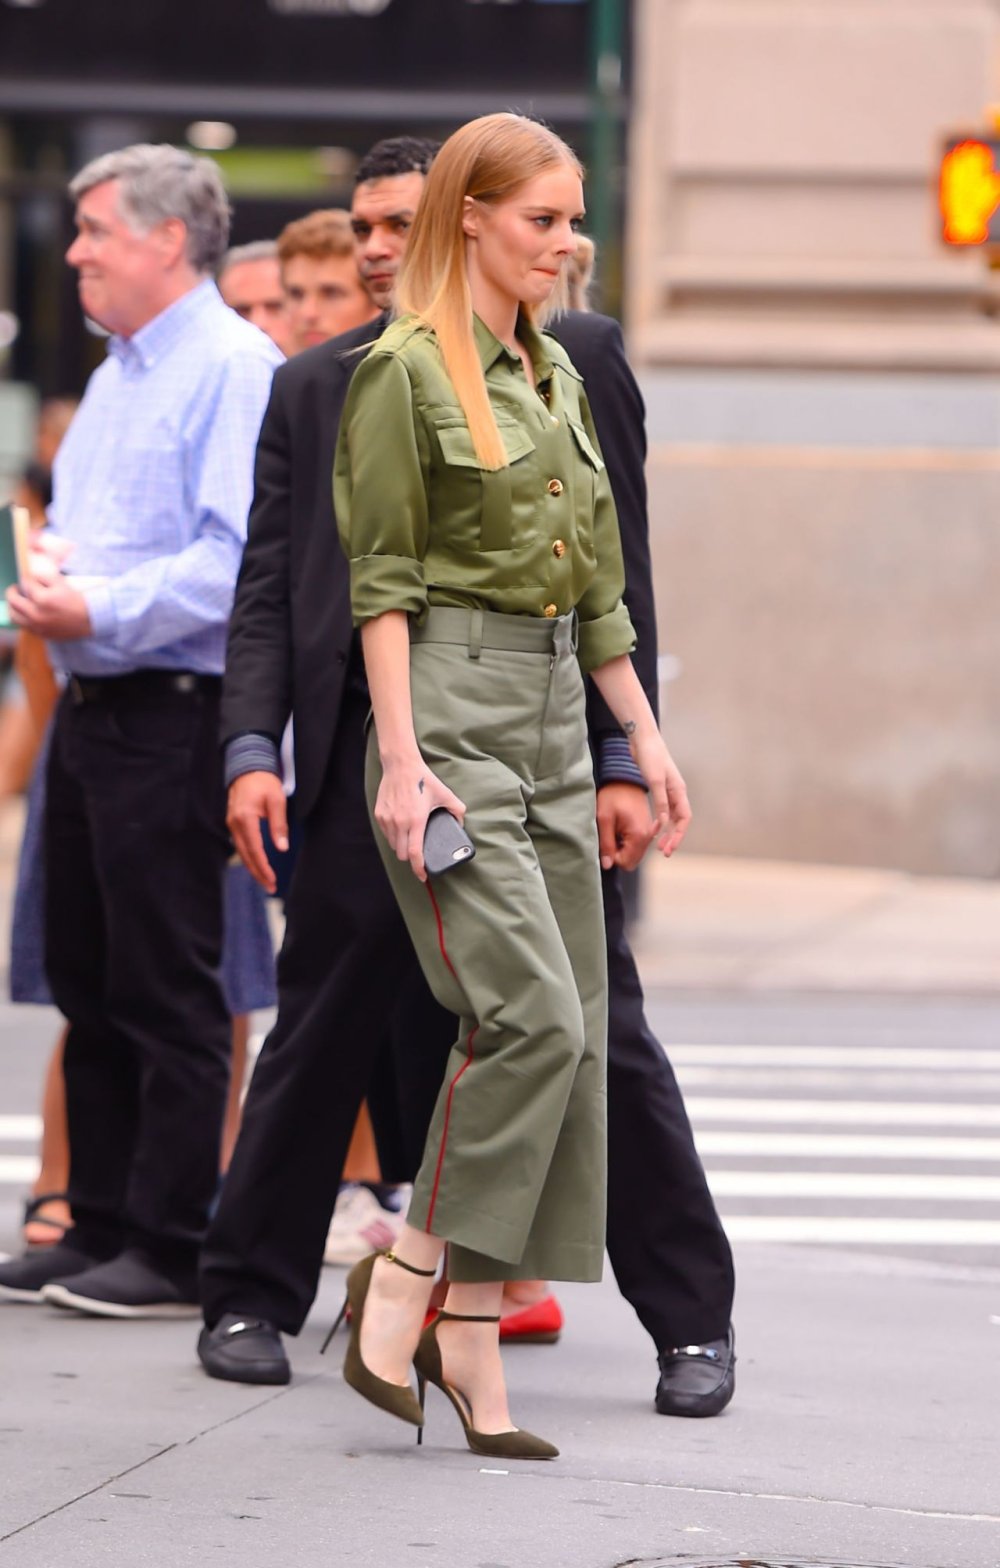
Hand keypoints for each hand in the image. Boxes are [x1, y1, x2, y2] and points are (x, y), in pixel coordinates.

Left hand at [7, 568, 90, 641]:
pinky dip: (22, 617)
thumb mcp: (61, 582)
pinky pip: (23, 625)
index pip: (26, 584)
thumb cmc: (75, 600)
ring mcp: (37, 626)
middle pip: (13, 600)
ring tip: (18, 602)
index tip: (31, 581)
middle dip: (13, 592)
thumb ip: (42, 577)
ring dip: (13, 606)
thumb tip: (29, 578)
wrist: (89, 619)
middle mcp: (37, 614)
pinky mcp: (40, 634)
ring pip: (13, 615)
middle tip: (17, 589)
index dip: (28, 581)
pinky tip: (28, 613)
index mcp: (42, 599)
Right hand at [227, 771, 288, 893]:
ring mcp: (231, 824)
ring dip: (253, 867)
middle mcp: (234, 823)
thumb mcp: (277, 800)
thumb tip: (282, 848)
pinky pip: (241, 845)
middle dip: (258, 873)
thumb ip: (279, 824)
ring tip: (266, 881)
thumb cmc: (264, 781)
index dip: (263, 867)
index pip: (254, 850)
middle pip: (245, 855)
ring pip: (241, 852)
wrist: (247, 766)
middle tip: (270, 887)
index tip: (272, 880)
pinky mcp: (233, 823)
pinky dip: (249, 857)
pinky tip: (258, 865)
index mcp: (245, 818)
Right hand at [374, 753, 465, 882]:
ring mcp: (387, 819)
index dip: (419, 869)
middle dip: (411, 858)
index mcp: (416, 820)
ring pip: (393, 846)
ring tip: (410, 841)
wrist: (401, 765)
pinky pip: (386, 834)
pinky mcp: (379, 814)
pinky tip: (401, 830)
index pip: (415, 853)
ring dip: (402, 848)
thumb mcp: (445, 793)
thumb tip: (460, 822)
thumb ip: (457, 810)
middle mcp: (399, 822)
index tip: (423, 876)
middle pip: (402, 854)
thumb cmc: (423, 779)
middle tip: (419, 854)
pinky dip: (394, 837)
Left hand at [596, 782, 655, 871]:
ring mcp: (649, 833)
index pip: (626, 863)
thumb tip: (607, 866)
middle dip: (618, 854)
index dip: (612, 857)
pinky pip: (636, 845)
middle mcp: (648, 836)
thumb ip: (606, 844)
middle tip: (609, 835)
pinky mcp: (647, 829)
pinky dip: (626, 842)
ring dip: (622, 847)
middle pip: (632, 861)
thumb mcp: (604, 819)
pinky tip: (619, 828)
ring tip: (614, 830)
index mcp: (639, 835)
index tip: (606, 840)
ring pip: (634, 854)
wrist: (624, 778)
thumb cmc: (612, 796)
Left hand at [627, 726, 691, 857]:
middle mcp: (676, 792)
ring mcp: (667, 790)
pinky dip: (659, 821)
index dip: (678, 835)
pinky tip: (652, 829)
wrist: (642, 739)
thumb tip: (662, 823)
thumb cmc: (650, 757)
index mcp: (679, 791)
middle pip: (678, 820)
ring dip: (666, 831)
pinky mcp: (657, 788)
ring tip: (657, 845)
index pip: (684, 819)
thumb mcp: (655, 781)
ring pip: (670, 817)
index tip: (669, 848)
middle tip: (663, 852)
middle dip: (673, 837)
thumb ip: (660, 802)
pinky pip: (662, 810)